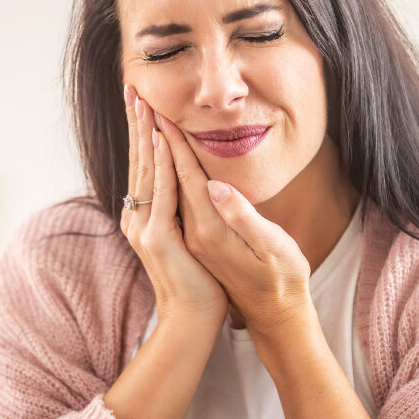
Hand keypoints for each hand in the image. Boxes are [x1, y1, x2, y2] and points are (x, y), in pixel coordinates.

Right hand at [120, 86, 227, 327]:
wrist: (193, 318)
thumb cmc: (198, 281)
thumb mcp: (187, 237)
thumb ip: (180, 212)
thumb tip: (182, 188)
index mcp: (146, 215)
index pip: (144, 164)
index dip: (142, 131)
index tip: (141, 101)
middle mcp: (138, 217)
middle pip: (138, 160)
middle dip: (137, 122)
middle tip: (133, 87)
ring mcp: (144, 228)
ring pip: (146, 170)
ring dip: (144, 133)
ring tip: (144, 102)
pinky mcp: (157, 239)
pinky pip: (161, 193)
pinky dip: (160, 164)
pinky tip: (159, 140)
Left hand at [154, 113, 313, 337]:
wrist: (270, 317)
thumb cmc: (281, 281)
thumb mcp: (272, 249)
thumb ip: (243, 217)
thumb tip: (216, 187)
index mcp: (209, 231)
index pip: (185, 177)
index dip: (174, 143)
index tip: (161, 112)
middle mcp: (192, 232)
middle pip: (163, 176)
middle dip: (152, 138)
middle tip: (138, 102)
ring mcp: (189, 236)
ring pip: (160, 185)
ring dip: (150, 151)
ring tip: (140, 121)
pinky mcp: (192, 239)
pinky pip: (168, 198)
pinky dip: (160, 173)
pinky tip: (157, 159)